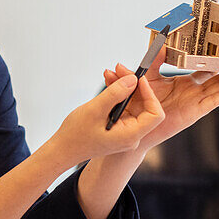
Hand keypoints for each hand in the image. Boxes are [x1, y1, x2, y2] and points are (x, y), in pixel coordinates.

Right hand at [50, 73, 164, 162]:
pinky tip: (109, 83)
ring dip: (125, 88)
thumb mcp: (95, 110)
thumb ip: (115, 93)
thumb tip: (132, 79)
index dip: (150, 94)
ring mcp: (126, 132)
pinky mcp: (119, 127)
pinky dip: (118, 95)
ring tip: (112, 73)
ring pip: (134, 105)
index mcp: (130, 135)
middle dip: (135, 86)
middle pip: (145, 106)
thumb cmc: (76, 135)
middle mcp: (132, 135)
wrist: (64, 149)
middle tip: (121, 70)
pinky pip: (124, 108)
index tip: (137, 79)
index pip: (155, 114)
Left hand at [103, 47, 218, 152]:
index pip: (203, 65)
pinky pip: (211, 102)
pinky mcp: (193, 113)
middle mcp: (192, 90)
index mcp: (182, 81)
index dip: (215, 56)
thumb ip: (153, 61)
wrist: (134, 126)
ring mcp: (194, 101)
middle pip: (218, 75)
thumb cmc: (138, 103)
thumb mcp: (146, 77)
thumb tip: (159, 44)